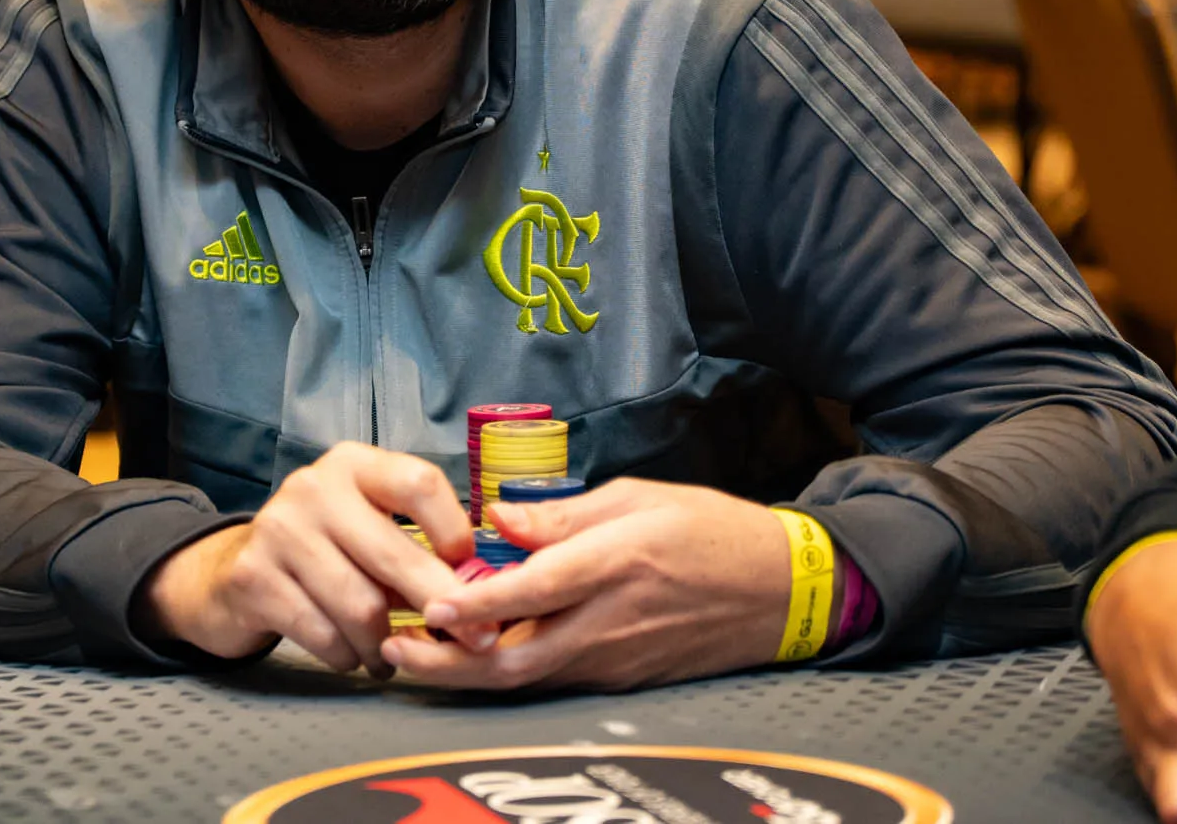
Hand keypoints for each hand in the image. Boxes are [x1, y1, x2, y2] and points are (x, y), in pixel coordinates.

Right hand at [135, 442, 478, 677]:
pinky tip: (355, 657)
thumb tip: (479, 589)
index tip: (468, 569)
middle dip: (441, 605)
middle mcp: (313, 487)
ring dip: (388, 644)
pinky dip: (349, 657)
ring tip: (396, 656)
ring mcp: (278, 530)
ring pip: (360, 606)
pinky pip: (324, 634)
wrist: (233, 570)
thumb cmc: (325, 548)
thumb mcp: (367, 522)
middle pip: (394, 554)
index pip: (419, 482)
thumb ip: (416, 541)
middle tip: (475, 639)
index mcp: (352, 464)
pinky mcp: (254, 578)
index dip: (453, 531)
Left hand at [383, 478, 787, 691]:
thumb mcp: (639, 498)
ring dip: (467, 671)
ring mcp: (615, 659)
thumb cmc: (710, 531)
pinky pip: (554, 677)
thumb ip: (564, 514)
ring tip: (415, 651)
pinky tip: (475, 651)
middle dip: (448, 662)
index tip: (430, 605)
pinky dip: (508, 669)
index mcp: (616, 563)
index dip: (478, 605)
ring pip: (527, 678)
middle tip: (396, 647)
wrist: (780, 592)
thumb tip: (497, 518)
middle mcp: (610, 621)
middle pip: (515, 660)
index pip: (535, 591)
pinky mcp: (620, 678)